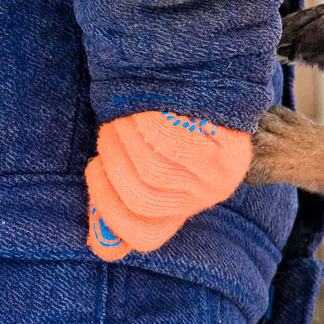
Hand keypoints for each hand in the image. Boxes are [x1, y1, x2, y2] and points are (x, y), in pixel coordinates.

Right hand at [86, 111, 254, 261]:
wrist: (213, 75)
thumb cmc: (170, 116)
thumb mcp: (147, 157)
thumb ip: (123, 196)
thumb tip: (104, 249)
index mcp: (187, 201)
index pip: (145, 234)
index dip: (110, 210)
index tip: (95, 169)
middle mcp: (206, 195)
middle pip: (141, 198)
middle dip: (113, 162)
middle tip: (110, 131)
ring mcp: (221, 176)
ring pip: (152, 173)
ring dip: (127, 140)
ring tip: (127, 116)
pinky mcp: (228, 152)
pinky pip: (172, 145)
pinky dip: (149, 125)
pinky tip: (146, 109)